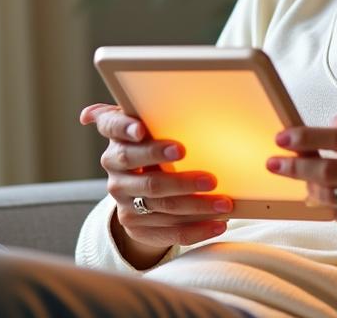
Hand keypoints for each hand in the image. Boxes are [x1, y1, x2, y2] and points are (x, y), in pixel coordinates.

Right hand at [79, 103, 232, 254]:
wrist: (138, 190)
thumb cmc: (152, 147)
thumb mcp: (150, 127)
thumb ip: (146, 111)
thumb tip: (117, 105)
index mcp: (117, 138)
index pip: (111, 127)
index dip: (125, 129)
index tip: (142, 129)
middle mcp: (114, 169)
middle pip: (145, 176)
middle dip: (178, 178)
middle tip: (209, 177)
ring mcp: (123, 199)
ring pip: (161, 204)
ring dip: (197, 204)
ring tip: (225, 202)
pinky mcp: (135, 225)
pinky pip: (169, 231)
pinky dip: (197, 228)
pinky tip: (219, 224)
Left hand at [267, 114, 336, 254]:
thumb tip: (336, 120)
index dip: (308, 137)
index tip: (283, 138)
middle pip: (329, 169)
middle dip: (295, 165)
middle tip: (273, 162)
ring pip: (329, 195)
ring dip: (307, 186)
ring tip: (298, 178)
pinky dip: (324, 204)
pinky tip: (318, 196)